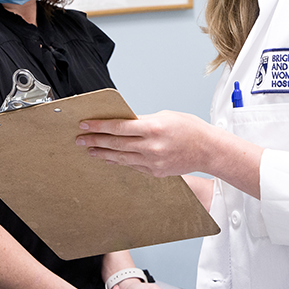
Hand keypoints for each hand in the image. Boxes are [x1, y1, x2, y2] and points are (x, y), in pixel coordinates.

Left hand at [77, 111, 213, 176]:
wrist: (208, 150)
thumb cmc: (189, 128)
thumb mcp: (165, 116)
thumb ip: (143, 120)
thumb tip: (122, 122)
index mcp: (153, 128)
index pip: (119, 127)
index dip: (99, 126)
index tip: (85, 124)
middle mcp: (151, 146)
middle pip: (116, 143)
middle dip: (95, 140)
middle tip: (80, 138)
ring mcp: (152, 162)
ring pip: (121, 158)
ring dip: (103, 153)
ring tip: (90, 150)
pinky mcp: (155, 172)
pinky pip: (132, 166)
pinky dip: (119, 162)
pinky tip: (109, 159)